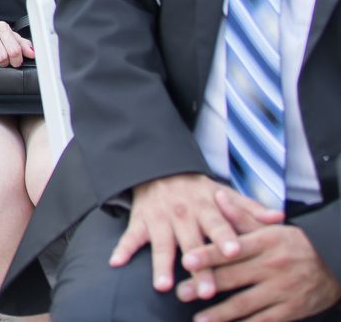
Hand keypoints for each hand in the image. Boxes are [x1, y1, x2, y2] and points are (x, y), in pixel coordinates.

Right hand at [116, 173, 284, 294]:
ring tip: (164, 286)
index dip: (225, 238)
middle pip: (192, 244)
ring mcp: (159, 220)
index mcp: (206, 208)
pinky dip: (122, 249)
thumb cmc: (197, 188)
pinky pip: (129, 237)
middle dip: (199, 267)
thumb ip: (250, 208)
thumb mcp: (224, 193)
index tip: (233, 252)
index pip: (218, 225)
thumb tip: (279, 219)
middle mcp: (183, 215)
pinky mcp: (140, 222)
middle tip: (205, 290)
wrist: (159, 169)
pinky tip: (116, 263)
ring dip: (161, 266)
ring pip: (161, 245)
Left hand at [181, 223, 340, 316]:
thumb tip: (217, 196)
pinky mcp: (290, 310)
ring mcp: (283, 290)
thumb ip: (241, 217)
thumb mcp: (271, 229)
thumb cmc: (292, 247)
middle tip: (181, 293)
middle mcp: (275, 266)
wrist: (332, 269)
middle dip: (205, 285)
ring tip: (198, 319)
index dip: (209, 255)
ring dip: (219, 313)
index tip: (186, 261)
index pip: (233, 248)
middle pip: (234, 277)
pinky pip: (262, 320)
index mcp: (267, 242)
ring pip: (245, 303)